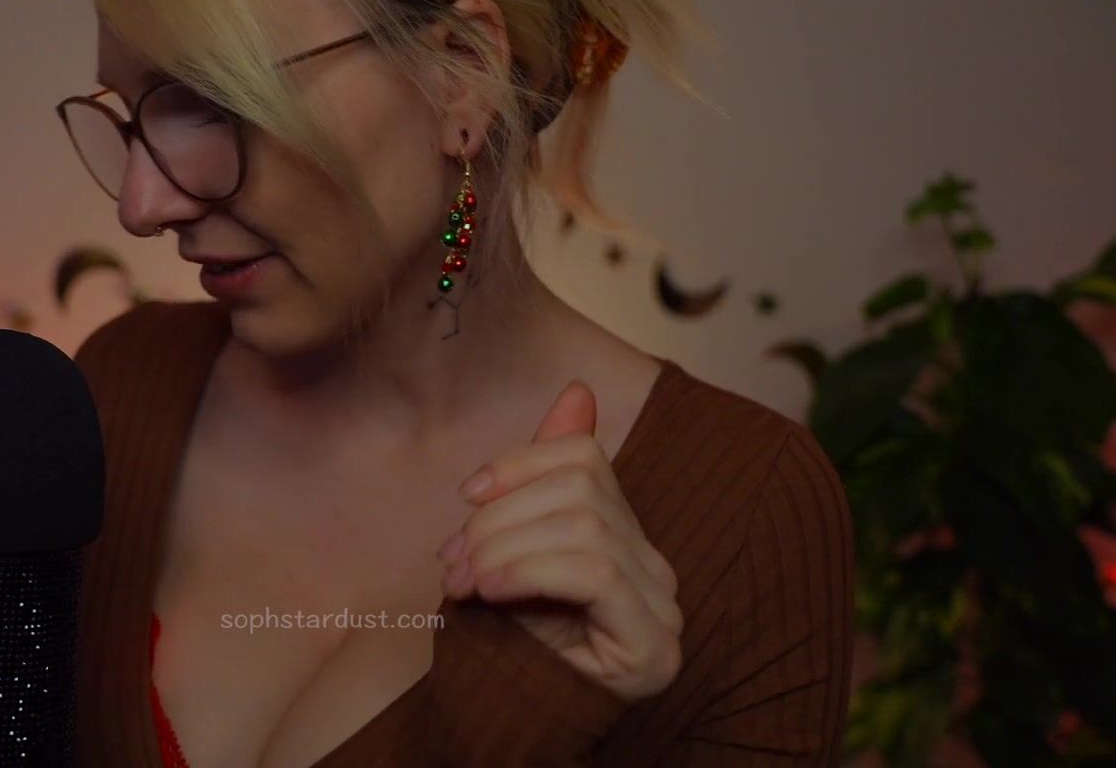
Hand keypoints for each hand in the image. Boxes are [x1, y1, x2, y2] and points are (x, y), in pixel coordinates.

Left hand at [436, 380, 683, 700]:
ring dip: (504, 546)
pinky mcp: (651, 647)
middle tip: (454, 558)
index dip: (520, 463)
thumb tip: (578, 390)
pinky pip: (594, 572)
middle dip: (500, 515)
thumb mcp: (515, 550)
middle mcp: (655, 567)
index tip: (467, 494)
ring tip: (465, 580)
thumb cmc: (514, 640)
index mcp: (626, 536)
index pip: (584, 459)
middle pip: (578, 489)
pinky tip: (491, 590)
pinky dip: (529, 569)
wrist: (512, 726)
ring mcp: (661, 608)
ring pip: (582, 526)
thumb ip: (543, 477)